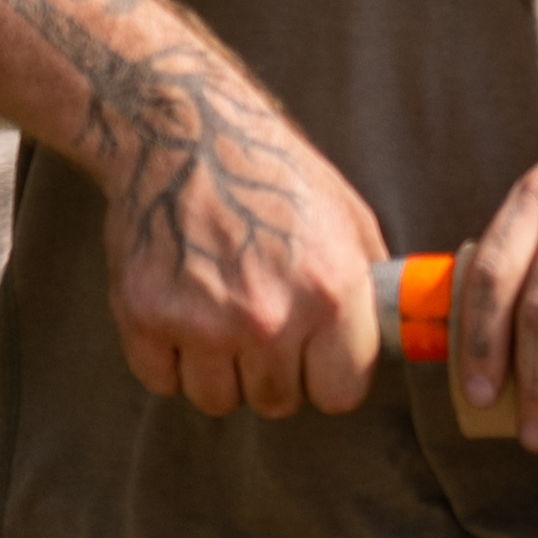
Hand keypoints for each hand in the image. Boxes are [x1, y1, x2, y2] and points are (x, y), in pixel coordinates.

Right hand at [101, 67, 398, 417]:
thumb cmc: (277, 177)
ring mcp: (202, 321)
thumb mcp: (352, 223)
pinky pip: (161, 381)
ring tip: (219, 318)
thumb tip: (393, 343)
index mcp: (331, 295)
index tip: (315, 358)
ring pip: (216, 399)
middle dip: (272, 373)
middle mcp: (269, 317)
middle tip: (260, 328)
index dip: (327, 377)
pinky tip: (180, 313)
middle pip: (276, 402)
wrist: (188, 135)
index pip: (340, 395)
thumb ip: (370, 293)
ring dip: (219, 371)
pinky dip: (167, 359)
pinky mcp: (144, 316)